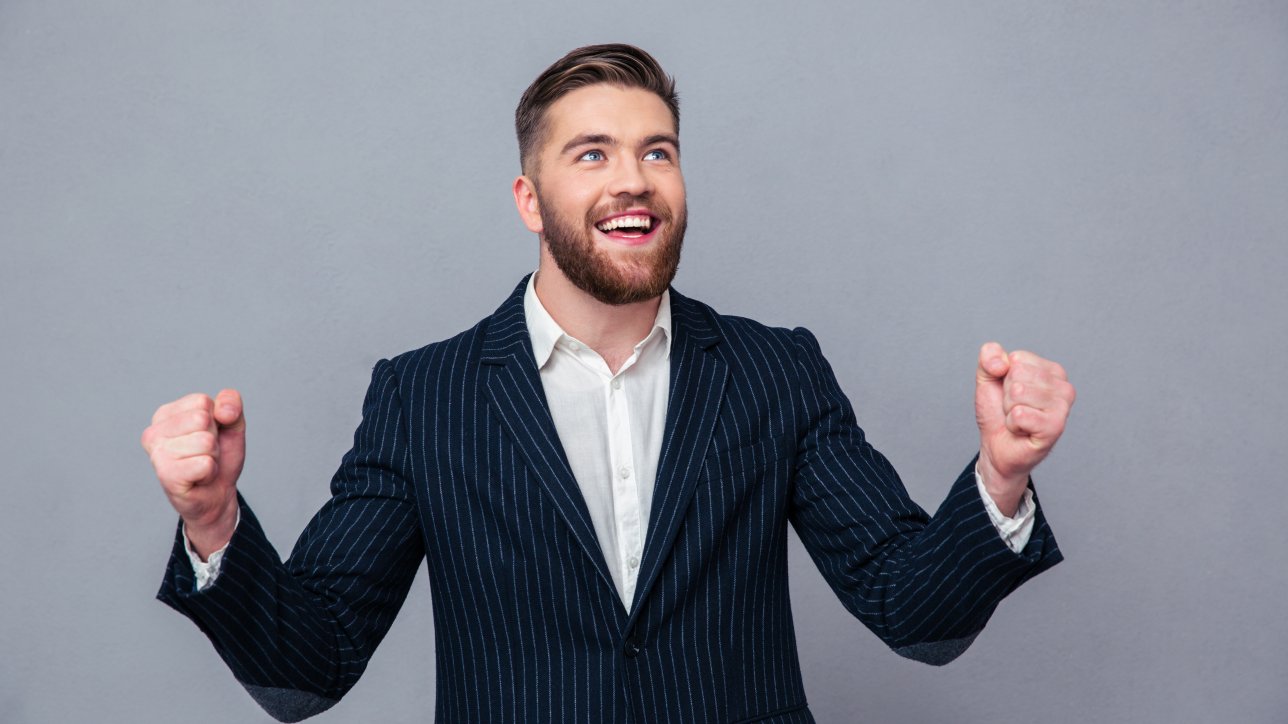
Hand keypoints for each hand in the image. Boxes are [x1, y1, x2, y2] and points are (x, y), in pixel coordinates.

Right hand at [141, 389, 245, 558]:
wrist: (217, 495)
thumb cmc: (219, 457)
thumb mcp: (232, 424)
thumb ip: (231, 404)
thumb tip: (223, 411)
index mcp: (165, 414)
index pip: (202, 401)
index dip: (216, 420)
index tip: (208, 436)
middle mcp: (154, 433)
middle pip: (203, 419)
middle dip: (215, 439)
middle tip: (205, 454)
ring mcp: (157, 455)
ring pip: (205, 442)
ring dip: (213, 457)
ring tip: (202, 465)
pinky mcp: (166, 475)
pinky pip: (205, 463)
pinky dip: (210, 472)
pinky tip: (199, 478)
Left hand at [974, 343, 1074, 515]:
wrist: (997, 447)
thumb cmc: (998, 413)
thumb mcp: (988, 378)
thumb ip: (989, 356)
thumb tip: (1001, 362)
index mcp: (1052, 371)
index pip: (1017, 358)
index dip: (1004, 377)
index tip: (1011, 394)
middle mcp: (1063, 386)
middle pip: (1018, 375)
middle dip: (1007, 395)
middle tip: (1014, 409)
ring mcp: (1063, 407)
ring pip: (1018, 393)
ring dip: (1009, 410)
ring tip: (1018, 419)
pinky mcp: (1055, 427)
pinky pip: (1019, 414)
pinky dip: (1012, 424)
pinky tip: (1022, 430)